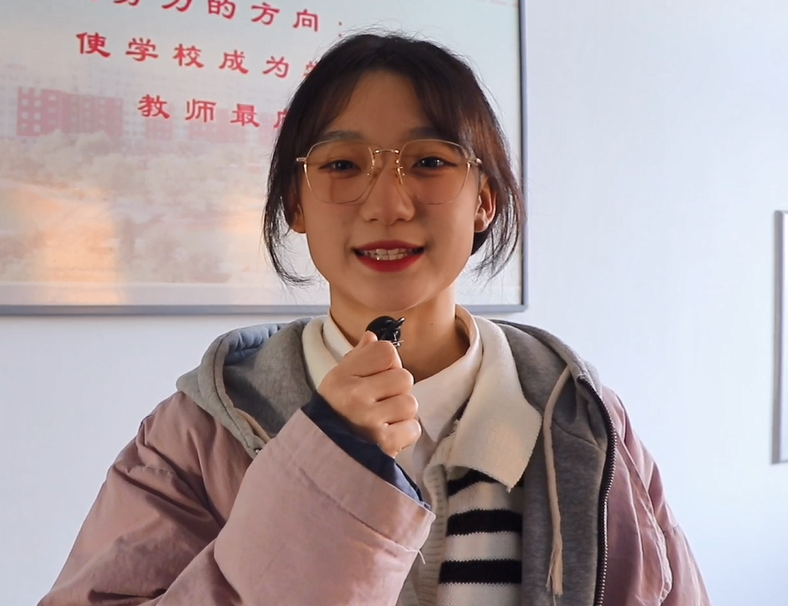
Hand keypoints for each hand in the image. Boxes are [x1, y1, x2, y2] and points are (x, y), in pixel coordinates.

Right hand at [318, 331, 420, 457]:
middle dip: (397, 390)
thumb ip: (358, 357)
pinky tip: (388, 436)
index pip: (386, 351)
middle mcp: (354, 396)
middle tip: (381, 403)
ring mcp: (369, 421)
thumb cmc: (335, 413)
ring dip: (401, 414)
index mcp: (342, 376)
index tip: (377, 378)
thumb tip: (373, 336)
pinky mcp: (384, 444)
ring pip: (410, 403)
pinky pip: (413, 428)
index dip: (388, 364)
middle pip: (404, 377)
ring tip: (384, 420)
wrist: (323, 456)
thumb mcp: (338, 381)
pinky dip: (405, 434)